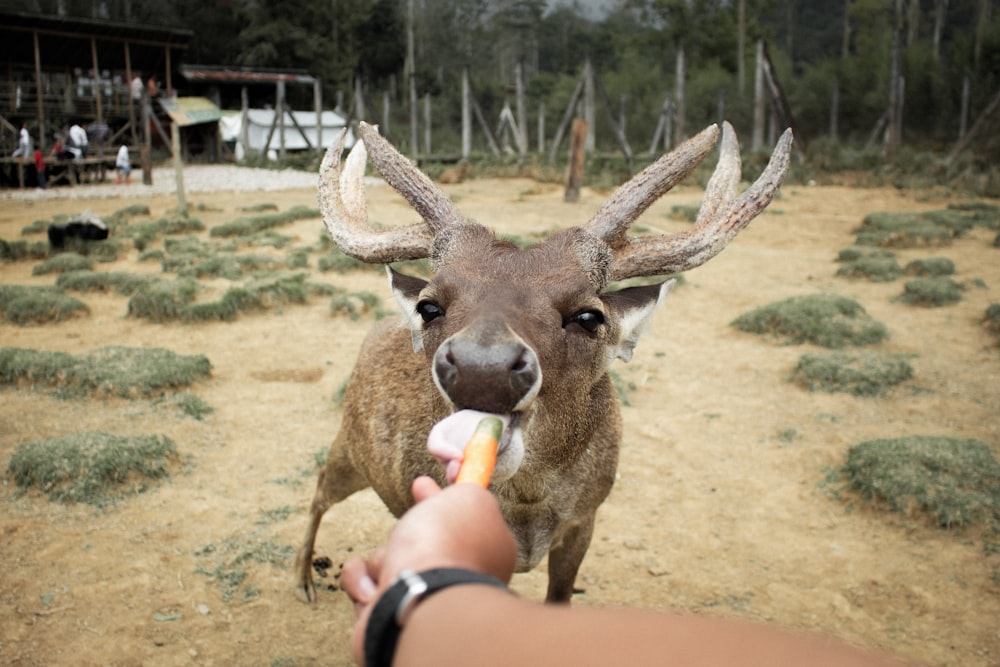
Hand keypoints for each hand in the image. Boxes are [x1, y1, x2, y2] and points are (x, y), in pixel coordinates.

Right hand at [341, 476, 516, 663]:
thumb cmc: (447, 544)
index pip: (464, 520)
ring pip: (388, 559)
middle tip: (407, 524)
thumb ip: (469, 489)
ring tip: (396, 565)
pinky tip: (374, 590)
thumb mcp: (471, 498)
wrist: (415, 596)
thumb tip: (463, 484)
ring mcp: (419, 598)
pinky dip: (363, 582)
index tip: (426, 483)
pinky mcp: (384, 615)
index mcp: (484, 552)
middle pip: (423, 540)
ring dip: (383, 556)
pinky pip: (363, 585)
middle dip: (409, 529)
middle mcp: (454, 578)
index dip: (444, 498)